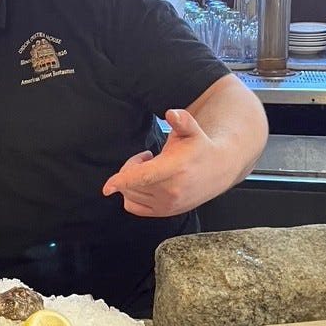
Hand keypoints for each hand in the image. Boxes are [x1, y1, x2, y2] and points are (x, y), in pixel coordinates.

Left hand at [101, 109, 218, 217]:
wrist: (218, 170)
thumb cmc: (199, 147)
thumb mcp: (192, 130)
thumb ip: (182, 120)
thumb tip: (171, 113)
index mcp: (175, 169)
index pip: (144, 177)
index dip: (124, 180)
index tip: (107, 187)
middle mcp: (171, 191)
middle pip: (132, 183)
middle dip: (130, 168)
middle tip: (145, 157)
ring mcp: (168, 205)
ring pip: (130, 195)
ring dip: (132, 180)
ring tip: (149, 168)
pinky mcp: (164, 212)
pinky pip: (133, 207)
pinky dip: (131, 195)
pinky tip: (146, 183)